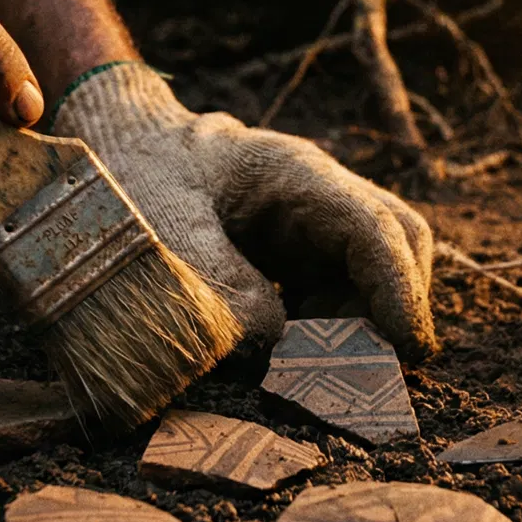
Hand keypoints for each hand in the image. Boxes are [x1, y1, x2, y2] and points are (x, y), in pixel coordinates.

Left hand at [52, 63, 438, 360]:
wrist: (114, 150)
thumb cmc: (134, 178)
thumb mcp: (164, 233)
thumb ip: (221, 285)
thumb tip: (277, 344)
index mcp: (294, 174)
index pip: (373, 229)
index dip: (397, 291)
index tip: (407, 349)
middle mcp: (319, 194)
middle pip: (397, 244)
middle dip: (394, 310)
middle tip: (365, 371)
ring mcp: (312, 224)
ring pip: (373, 272)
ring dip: (361, 324)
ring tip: (311, 363)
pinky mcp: (296, 252)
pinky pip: (340, 289)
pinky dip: (333, 327)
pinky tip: (293, 353)